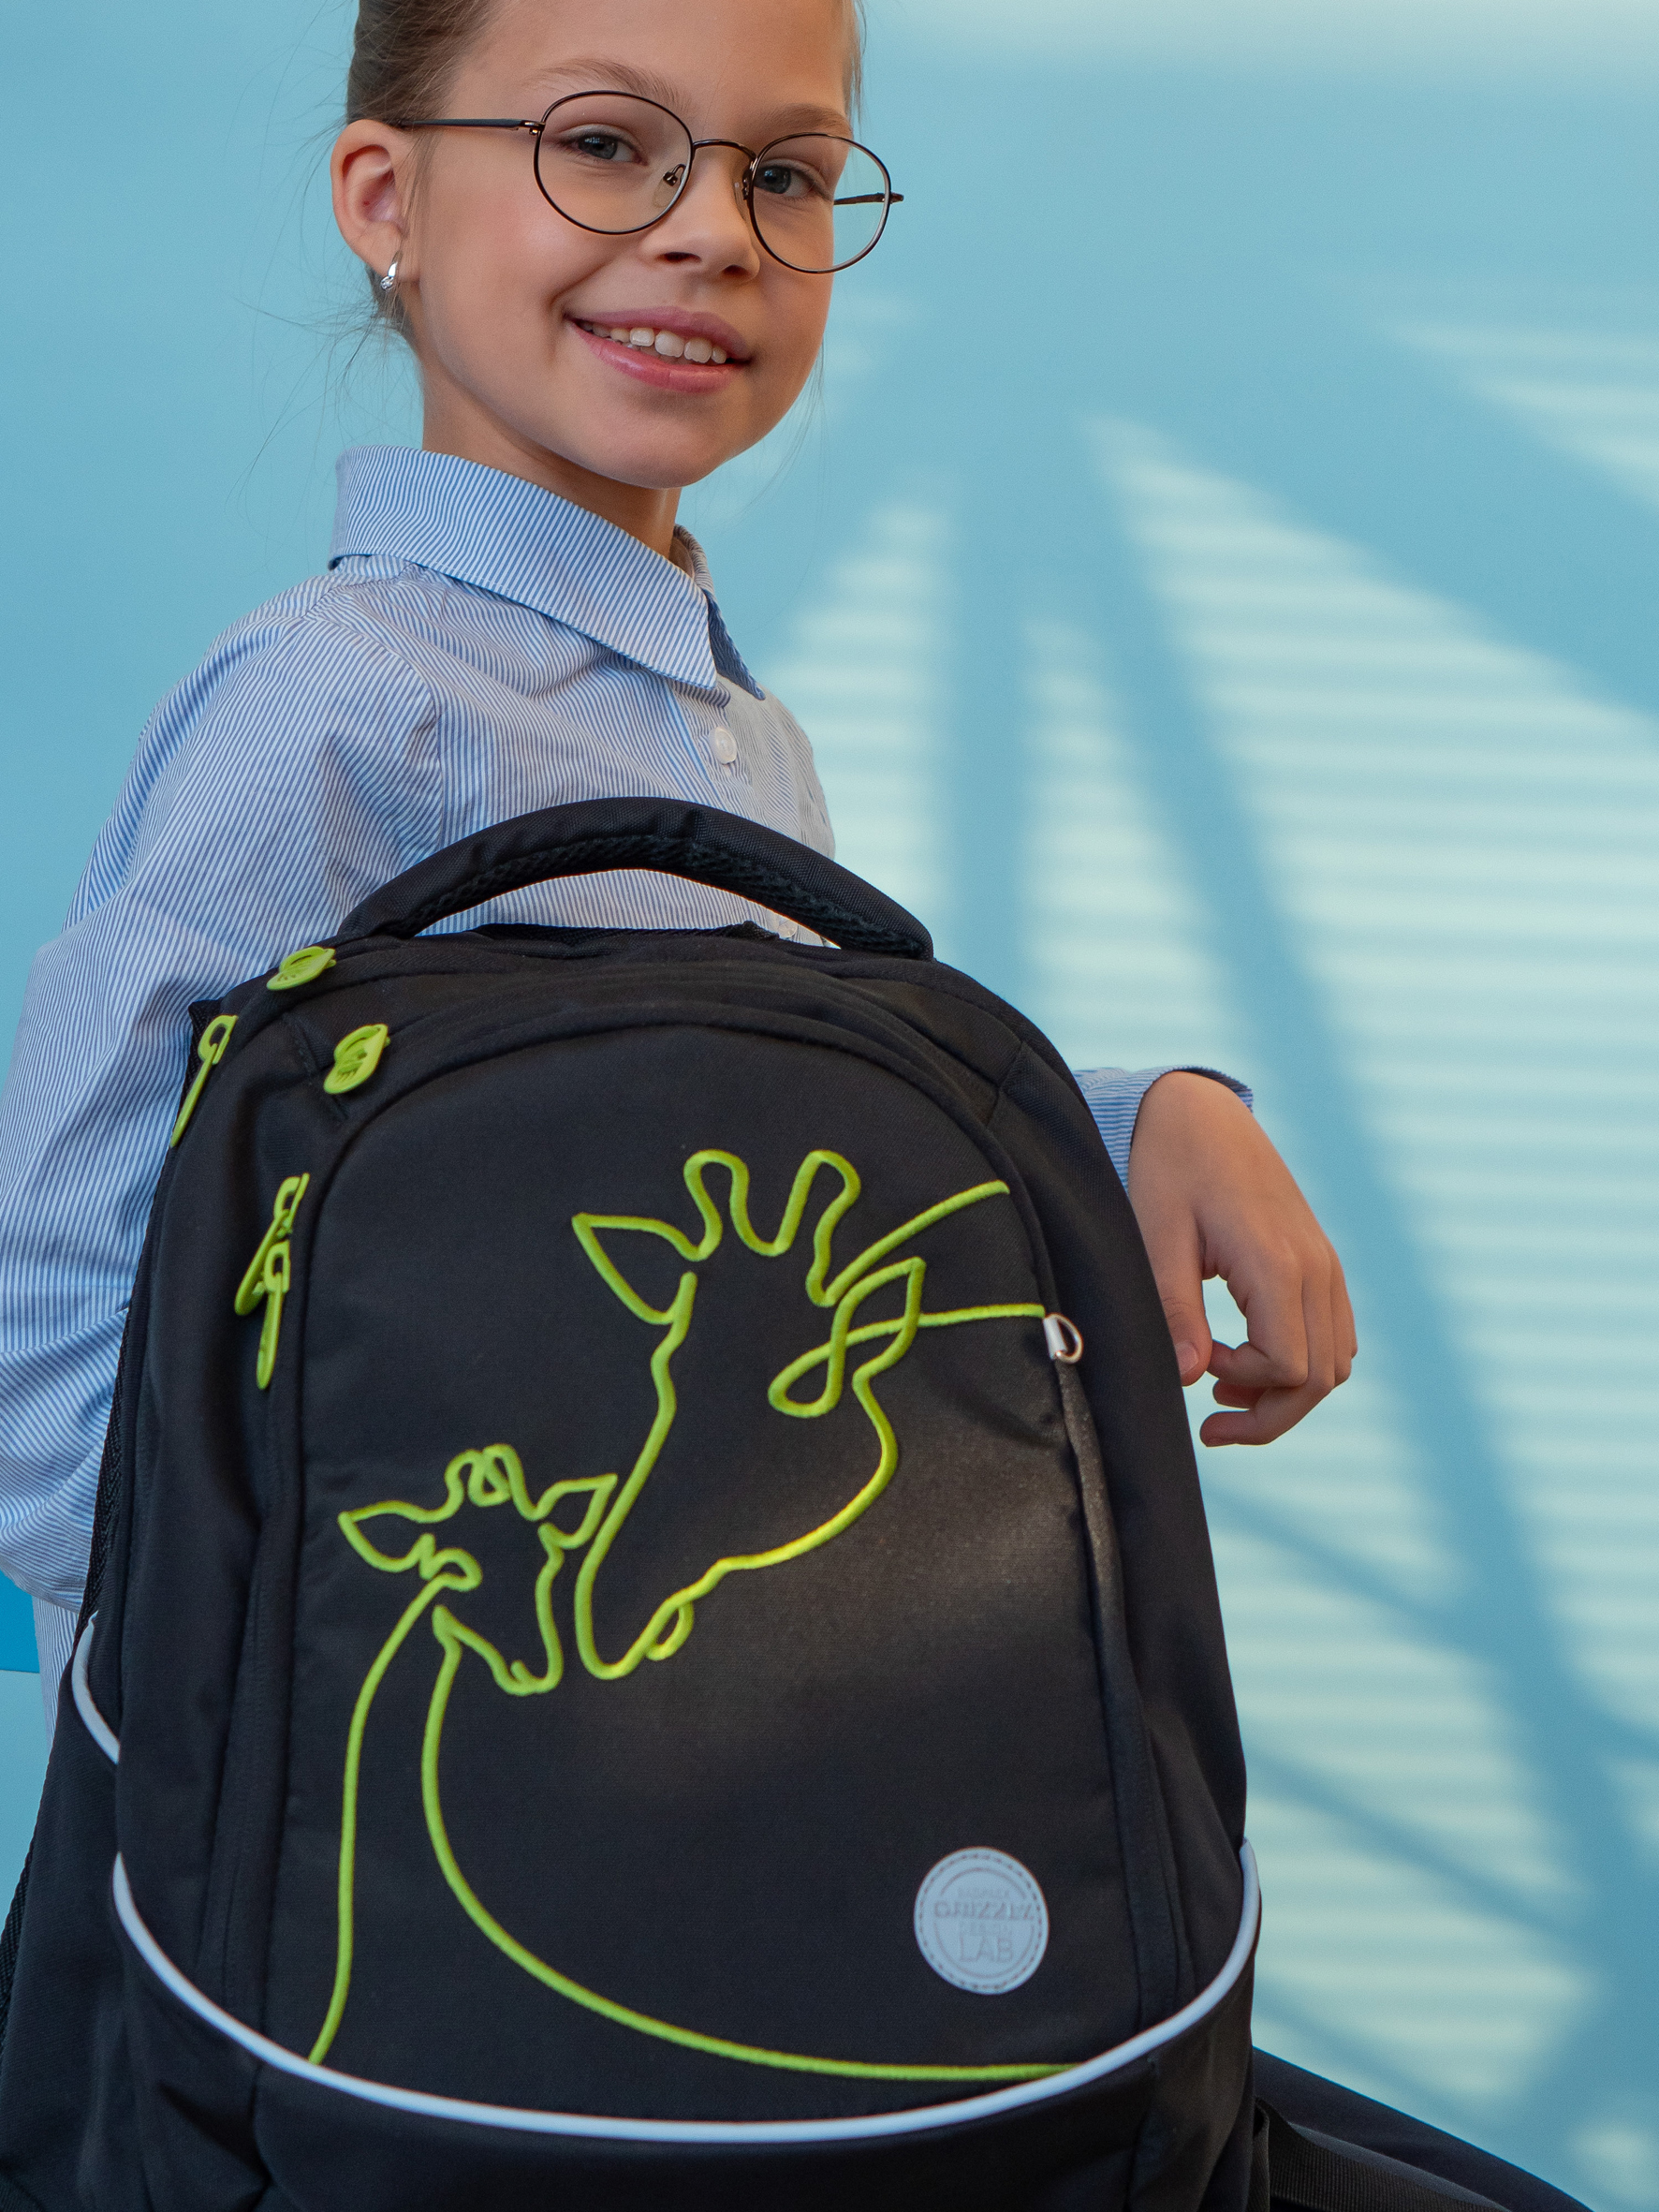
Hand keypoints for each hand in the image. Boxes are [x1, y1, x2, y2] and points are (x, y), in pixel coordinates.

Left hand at [1126, 1072, 1355, 1445]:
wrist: (1199, 1115)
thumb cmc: (1169, 1170)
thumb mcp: (1156, 1238)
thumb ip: (1174, 1309)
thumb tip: (1186, 1379)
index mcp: (1277, 1262)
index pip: (1290, 1366)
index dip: (1243, 1384)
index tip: (1197, 1365)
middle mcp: (1316, 1267)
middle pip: (1323, 1377)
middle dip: (1270, 1415)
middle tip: (1210, 1427)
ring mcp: (1326, 1264)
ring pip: (1336, 1362)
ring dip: (1287, 1393)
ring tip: (1223, 1394)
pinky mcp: (1320, 1263)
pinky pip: (1334, 1333)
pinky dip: (1301, 1363)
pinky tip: (1246, 1359)